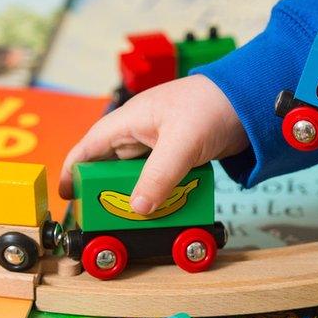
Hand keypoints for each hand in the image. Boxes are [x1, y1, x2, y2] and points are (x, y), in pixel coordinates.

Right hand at [59, 75, 247, 213]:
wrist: (251, 99)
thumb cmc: (213, 105)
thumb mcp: (182, 144)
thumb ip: (159, 176)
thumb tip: (138, 207)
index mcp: (129, 120)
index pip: (89, 148)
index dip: (73, 171)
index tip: (66, 195)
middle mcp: (140, 131)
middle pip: (111, 166)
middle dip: (105, 191)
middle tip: (103, 217)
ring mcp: (160, 143)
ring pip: (136, 174)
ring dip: (136, 194)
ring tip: (133, 218)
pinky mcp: (179, 154)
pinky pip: (160, 177)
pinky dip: (159, 192)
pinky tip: (162, 207)